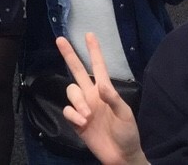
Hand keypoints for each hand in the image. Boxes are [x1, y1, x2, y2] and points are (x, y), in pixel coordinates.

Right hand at [54, 34, 147, 164]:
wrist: (121, 156)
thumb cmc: (127, 133)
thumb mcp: (125, 115)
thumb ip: (113, 99)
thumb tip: (101, 84)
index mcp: (105, 91)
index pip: (98, 66)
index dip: (94, 51)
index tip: (89, 34)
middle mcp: (92, 95)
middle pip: (77, 70)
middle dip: (69, 55)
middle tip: (60, 39)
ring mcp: (83, 107)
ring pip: (71, 91)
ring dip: (77, 101)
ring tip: (87, 115)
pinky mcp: (76, 121)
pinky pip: (68, 111)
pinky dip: (73, 115)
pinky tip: (83, 123)